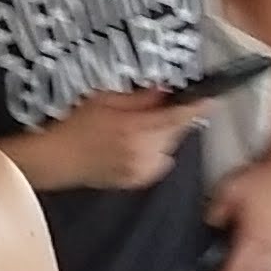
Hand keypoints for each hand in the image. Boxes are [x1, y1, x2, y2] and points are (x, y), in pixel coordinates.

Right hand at [29, 91, 208, 190]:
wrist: (59, 160)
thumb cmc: (76, 126)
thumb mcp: (105, 100)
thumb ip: (139, 97)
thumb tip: (165, 90)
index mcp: (136, 129)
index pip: (177, 117)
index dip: (197, 107)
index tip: (211, 98)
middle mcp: (144, 152)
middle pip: (176, 131)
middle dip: (172, 118)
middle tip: (152, 109)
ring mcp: (143, 169)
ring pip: (170, 146)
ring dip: (163, 135)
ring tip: (137, 129)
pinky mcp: (140, 180)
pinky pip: (160, 160)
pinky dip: (154, 150)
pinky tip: (133, 145)